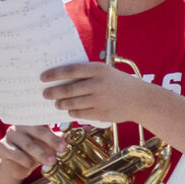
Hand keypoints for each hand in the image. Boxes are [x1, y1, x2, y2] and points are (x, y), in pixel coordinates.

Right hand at [0, 124, 64, 181]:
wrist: (19, 167)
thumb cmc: (37, 152)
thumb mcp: (51, 145)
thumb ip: (63, 138)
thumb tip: (82, 131)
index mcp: (33, 121)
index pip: (46, 122)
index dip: (58, 127)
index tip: (68, 134)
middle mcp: (20, 125)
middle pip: (38, 131)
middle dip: (52, 140)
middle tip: (63, 149)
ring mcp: (10, 135)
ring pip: (28, 144)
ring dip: (41, 154)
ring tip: (52, 161)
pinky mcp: (2, 146)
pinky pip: (15, 153)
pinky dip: (25, 160)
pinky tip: (30, 165)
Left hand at [40, 60, 155, 125]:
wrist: (141, 100)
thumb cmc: (120, 84)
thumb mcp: (106, 72)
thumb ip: (87, 74)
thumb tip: (61, 79)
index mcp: (98, 70)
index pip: (70, 71)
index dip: (54, 74)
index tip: (42, 78)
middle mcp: (98, 84)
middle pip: (68, 89)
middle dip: (54, 92)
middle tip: (45, 94)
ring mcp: (100, 100)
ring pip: (72, 103)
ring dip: (61, 104)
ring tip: (57, 103)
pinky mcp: (102, 113)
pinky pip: (80, 113)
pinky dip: (72, 112)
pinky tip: (70, 110)